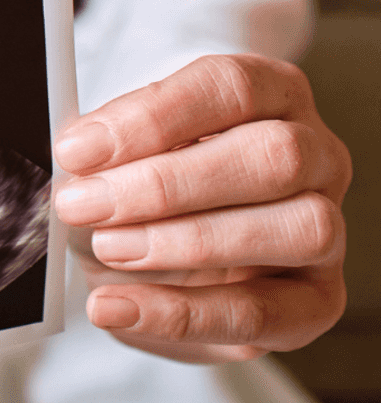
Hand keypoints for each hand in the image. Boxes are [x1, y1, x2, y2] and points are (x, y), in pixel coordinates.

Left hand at [54, 54, 349, 362]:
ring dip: (185, 242)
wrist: (151, 266)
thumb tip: (79, 156)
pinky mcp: (314, 302)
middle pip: (272, 155)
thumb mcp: (113, 161)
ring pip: (297, 228)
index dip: (152, 119)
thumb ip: (104, 152)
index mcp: (272, 97)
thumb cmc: (139, 194)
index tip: (77, 150)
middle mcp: (315, 156)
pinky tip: (115, 306)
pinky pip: (263, 314)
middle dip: (164, 185)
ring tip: (108, 247)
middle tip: (82, 204)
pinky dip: (179, 313)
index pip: (231, 88)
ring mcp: (326, 229)